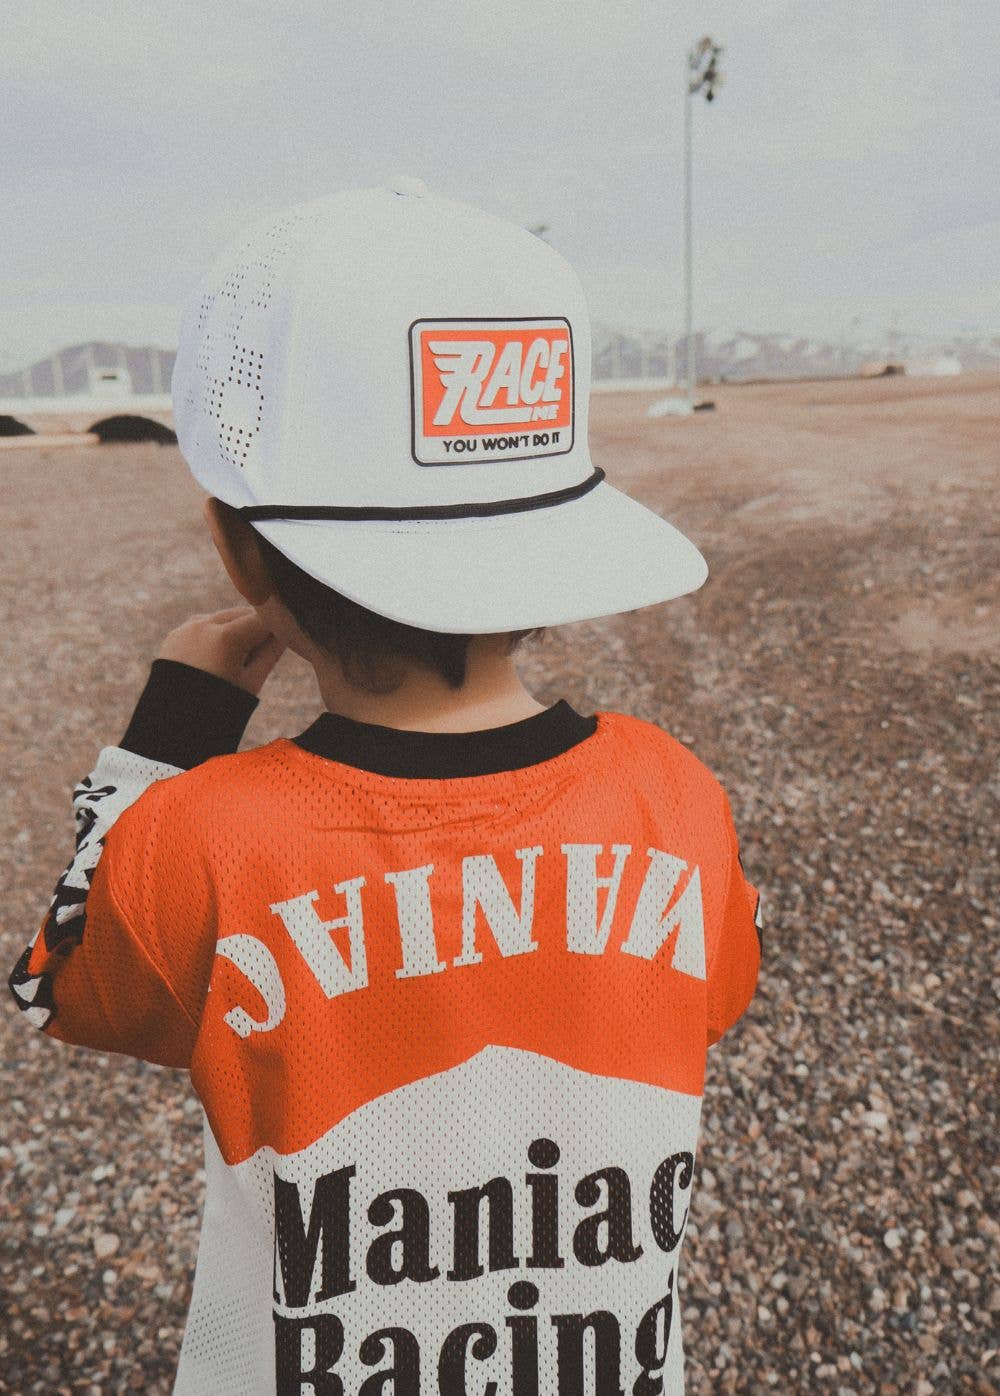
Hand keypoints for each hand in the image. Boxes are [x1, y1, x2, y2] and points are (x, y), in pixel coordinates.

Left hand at [156, 606, 286, 696]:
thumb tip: (284, 632)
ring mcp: (187, 628)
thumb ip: (271, 653)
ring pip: (222, 617)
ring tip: (230, 663)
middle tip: (252, 660)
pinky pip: (202, 626)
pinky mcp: (175, 635)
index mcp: (226, 638)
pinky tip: (212, 660)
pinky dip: (213, 635)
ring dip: (233, 630)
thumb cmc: (218, 707)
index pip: (263, 619)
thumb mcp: (251, 683)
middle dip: (253, 630)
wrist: (172, 724)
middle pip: (243, 613)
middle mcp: (204, 625)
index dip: (274, 632)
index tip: (277, 647)